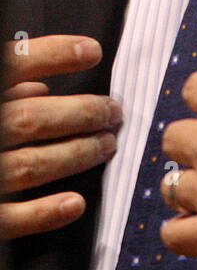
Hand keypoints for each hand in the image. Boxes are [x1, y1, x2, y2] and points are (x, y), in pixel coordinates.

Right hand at [0, 35, 121, 238]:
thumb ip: (0, 80)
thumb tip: (40, 84)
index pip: (10, 63)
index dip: (54, 53)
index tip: (92, 50)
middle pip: (32, 117)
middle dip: (81, 112)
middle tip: (112, 111)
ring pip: (30, 164)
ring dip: (75, 155)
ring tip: (105, 145)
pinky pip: (7, 219)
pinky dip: (43, 213)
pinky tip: (73, 204)